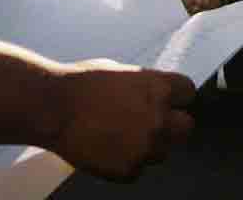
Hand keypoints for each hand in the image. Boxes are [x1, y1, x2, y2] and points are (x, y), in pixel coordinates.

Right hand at [48, 60, 196, 180]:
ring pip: (163, 152)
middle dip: (172, 124)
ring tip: (120, 135)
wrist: (53, 109)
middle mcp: (158, 119)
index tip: (169, 100)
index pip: (188, 93)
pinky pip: (138, 169)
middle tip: (151, 122)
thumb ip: (145, 85)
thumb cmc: (80, 85)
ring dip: (149, 146)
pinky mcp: (129, 170)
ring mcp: (145, 148)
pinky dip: (126, 162)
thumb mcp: (120, 72)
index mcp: (158, 88)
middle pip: (186, 127)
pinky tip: (107, 148)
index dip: (177, 96)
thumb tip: (155, 94)